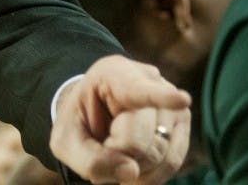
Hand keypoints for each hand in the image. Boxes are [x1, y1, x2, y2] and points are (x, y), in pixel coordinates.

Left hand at [49, 55, 189, 183]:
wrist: (93, 115)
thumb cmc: (80, 123)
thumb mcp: (66, 140)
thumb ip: (90, 159)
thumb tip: (132, 172)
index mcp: (112, 74)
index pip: (138, 89)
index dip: (160, 96)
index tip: (181, 100)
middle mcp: (149, 83)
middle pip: (141, 140)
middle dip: (119, 155)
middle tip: (103, 145)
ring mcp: (169, 102)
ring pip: (161, 154)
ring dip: (136, 167)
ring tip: (116, 153)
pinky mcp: (181, 125)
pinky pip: (172, 162)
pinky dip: (151, 174)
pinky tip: (134, 167)